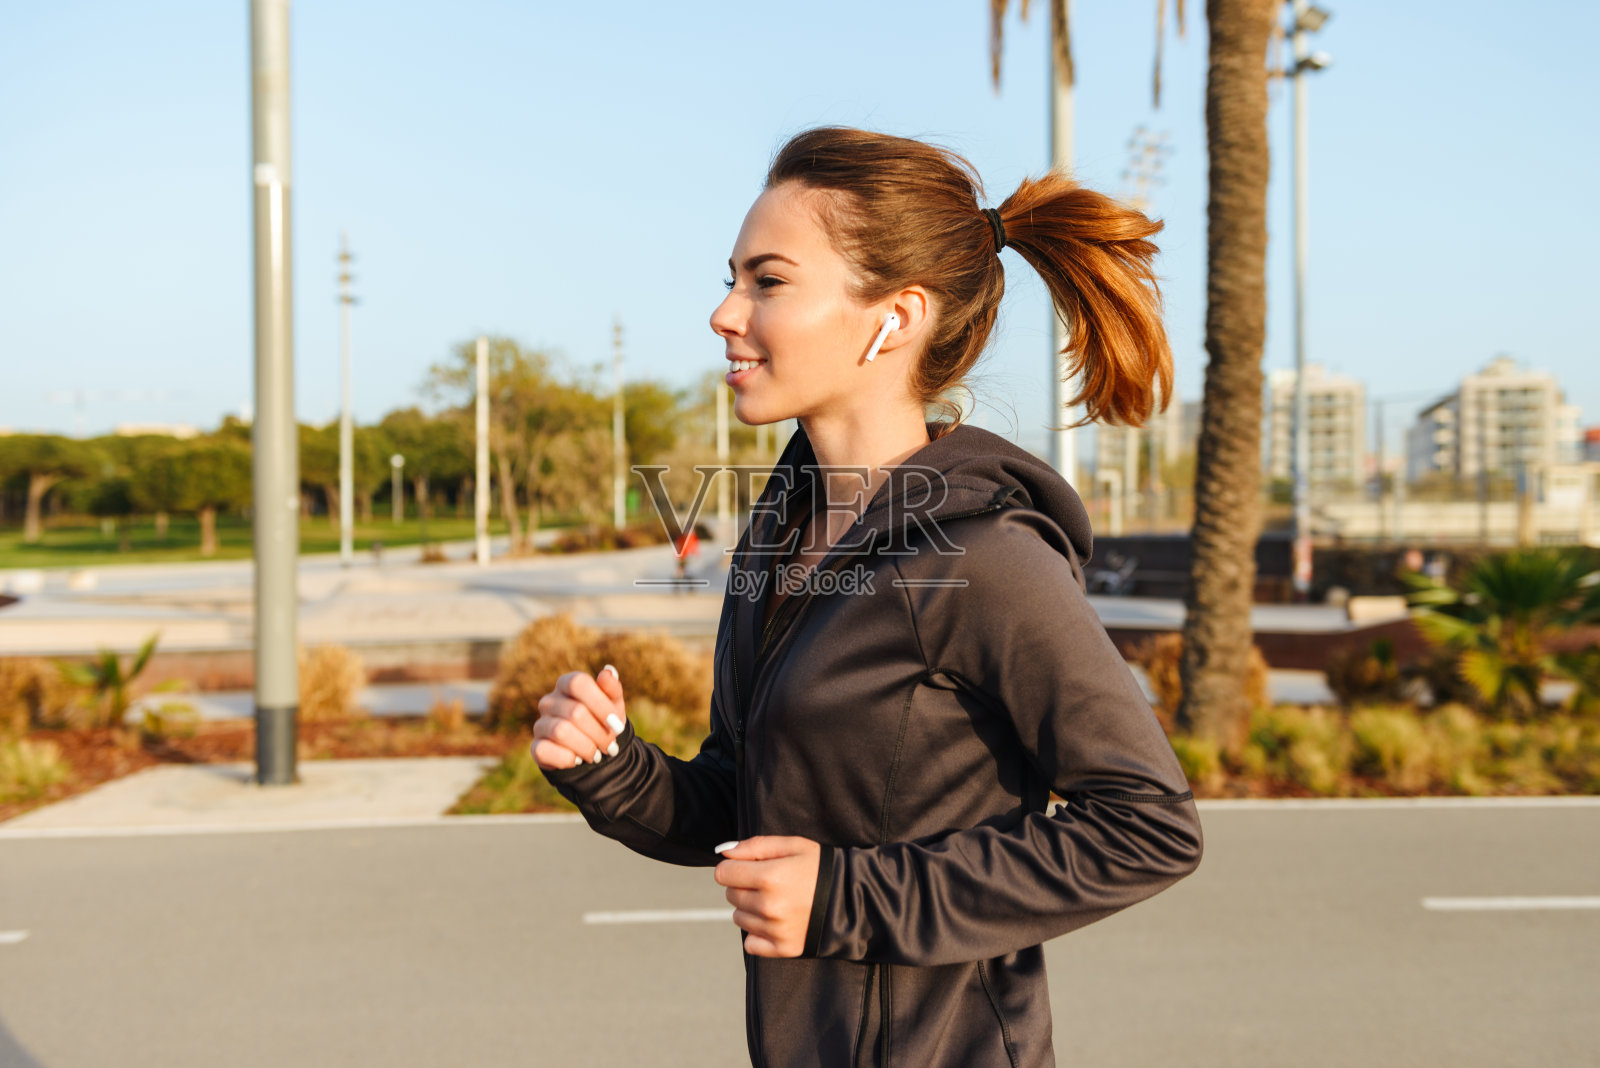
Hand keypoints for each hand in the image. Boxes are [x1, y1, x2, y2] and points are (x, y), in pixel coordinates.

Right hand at [530, 664, 626, 770]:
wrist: (594, 751)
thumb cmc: (603, 721)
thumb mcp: (614, 705)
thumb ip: (612, 689)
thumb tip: (608, 672)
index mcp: (567, 684)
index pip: (578, 683)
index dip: (599, 703)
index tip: (615, 723)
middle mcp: (549, 701)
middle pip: (575, 712)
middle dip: (598, 733)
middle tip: (610, 745)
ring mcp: (540, 723)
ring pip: (561, 731)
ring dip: (586, 747)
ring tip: (596, 754)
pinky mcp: (535, 746)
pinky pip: (547, 750)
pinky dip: (569, 759)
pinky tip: (578, 760)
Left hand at [713, 836, 821, 957]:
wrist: (851, 898)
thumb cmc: (819, 867)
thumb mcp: (792, 845)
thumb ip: (755, 846)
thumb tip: (723, 853)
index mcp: (769, 877)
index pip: (723, 874)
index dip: (733, 867)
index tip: (747, 867)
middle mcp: (769, 906)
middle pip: (730, 896)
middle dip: (743, 886)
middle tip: (767, 883)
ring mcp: (775, 930)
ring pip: (739, 918)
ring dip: (750, 909)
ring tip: (775, 901)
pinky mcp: (783, 948)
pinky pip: (751, 943)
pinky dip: (758, 933)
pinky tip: (775, 921)